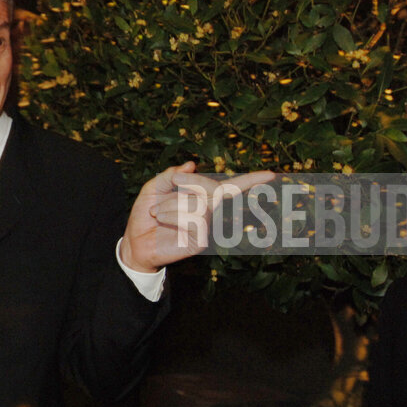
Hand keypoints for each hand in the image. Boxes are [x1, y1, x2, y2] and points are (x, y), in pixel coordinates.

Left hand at [120, 162, 273, 271]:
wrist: (135, 241)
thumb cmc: (147, 215)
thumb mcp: (154, 188)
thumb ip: (170, 175)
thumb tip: (191, 164)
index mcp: (202, 197)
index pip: (230, 187)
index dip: (251, 180)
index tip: (271, 175)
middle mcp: (209, 212)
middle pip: (211, 188)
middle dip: (188, 182)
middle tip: (169, 187)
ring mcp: (206, 227)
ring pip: (197, 203)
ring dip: (171, 203)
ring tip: (158, 213)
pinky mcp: (200, 241)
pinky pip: (191, 218)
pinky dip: (171, 215)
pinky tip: (162, 221)